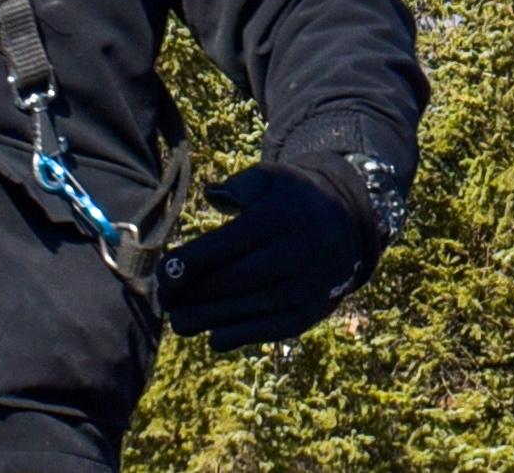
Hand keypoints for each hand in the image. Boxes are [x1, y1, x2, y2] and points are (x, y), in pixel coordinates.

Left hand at [155, 159, 380, 347]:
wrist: (350, 225)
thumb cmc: (294, 199)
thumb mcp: (273, 178)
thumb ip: (239, 186)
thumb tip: (211, 194)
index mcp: (278, 217)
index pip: (223, 246)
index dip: (188, 264)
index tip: (163, 272)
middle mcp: (294, 253)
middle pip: (230, 282)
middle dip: (192, 294)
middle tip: (166, 300)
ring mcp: (303, 287)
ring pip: (246, 310)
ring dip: (206, 320)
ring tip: (180, 320)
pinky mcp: (309, 313)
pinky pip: (266, 330)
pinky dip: (237, 335)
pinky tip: (213, 335)